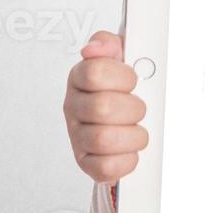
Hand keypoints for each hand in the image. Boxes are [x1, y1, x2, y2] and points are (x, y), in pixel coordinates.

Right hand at [63, 30, 149, 183]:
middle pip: (102, 107)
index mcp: (80, 77)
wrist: (124, 117)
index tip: (133, 80)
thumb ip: (109, 43)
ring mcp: (78, 136)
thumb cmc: (122, 85)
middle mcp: (75, 107)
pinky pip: (105, 168)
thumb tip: (94, 48)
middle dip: (132, 108)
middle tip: (138, 107)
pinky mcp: (87, 163)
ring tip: (136, 129)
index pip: (94, 72)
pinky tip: (130, 150)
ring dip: (132, 135)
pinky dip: (126, 161)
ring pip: (103, 139)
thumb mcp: (121, 54)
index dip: (122, 77)